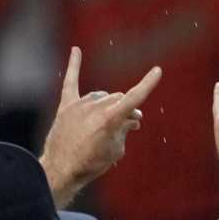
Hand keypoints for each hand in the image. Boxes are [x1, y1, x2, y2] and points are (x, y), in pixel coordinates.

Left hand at [38, 48, 161, 205]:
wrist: (61, 169)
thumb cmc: (92, 163)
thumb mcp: (116, 150)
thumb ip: (125, 129)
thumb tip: (132, 117)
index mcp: (109, 119)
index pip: (133, 98)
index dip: (147, 84)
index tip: (157, 70)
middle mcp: (95, 107)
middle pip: (119, 99)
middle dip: (128, 109)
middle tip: (132, 123)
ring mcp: (79, 105)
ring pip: (102, 96)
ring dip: (111, 104)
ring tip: (111, 120)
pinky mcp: (66, 106)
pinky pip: (71, 82)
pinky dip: (74, 66)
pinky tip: (76, 50)